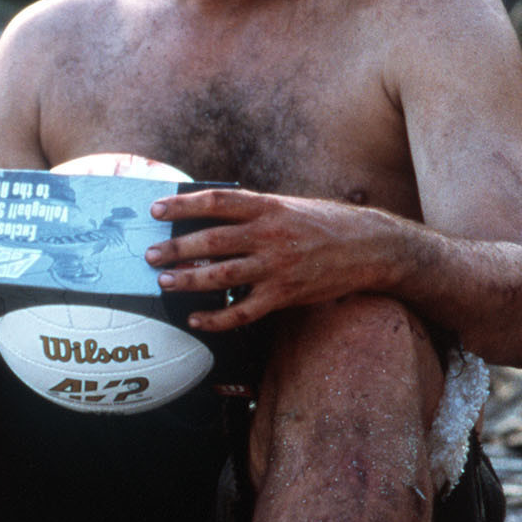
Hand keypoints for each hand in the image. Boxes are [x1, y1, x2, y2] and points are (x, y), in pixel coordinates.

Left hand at [144, 189, 402, 330]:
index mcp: (268, 206)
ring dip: (188, 280)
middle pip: (212, 241)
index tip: (155, 210)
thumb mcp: (288, 206)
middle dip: (176, 249)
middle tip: (150, 255)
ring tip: (164, 283)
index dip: (182, 205)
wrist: (371, 247)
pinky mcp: (285, 294)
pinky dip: (216, 319)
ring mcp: (277, 266)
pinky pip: (243, 312)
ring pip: (221, 276)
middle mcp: (269, 235)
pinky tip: (196, 319)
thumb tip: (208, 217)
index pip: (216, 202)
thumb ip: (253, 212)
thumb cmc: (324, 224)